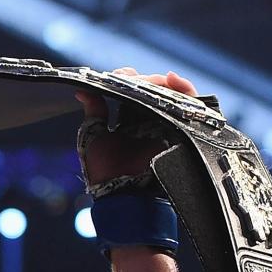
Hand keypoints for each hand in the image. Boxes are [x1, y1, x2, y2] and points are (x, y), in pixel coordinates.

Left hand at [76, 68, 197, 188]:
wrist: (124, 197)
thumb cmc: (105, 174)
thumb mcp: (93, 139)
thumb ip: (93, 114)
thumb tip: (83, 91)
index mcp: (128, 122)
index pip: (133, 91)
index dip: (128, 79)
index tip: (120, 74)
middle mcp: (148, 122)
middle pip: (153, 89)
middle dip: (145, 79)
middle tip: (136, 78)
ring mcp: (165, 126)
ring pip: (171, 94)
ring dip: (163, 82)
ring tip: (155, 79)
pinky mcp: (180, 133)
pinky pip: (189, 107)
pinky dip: (185, 90)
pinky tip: (173, 81)